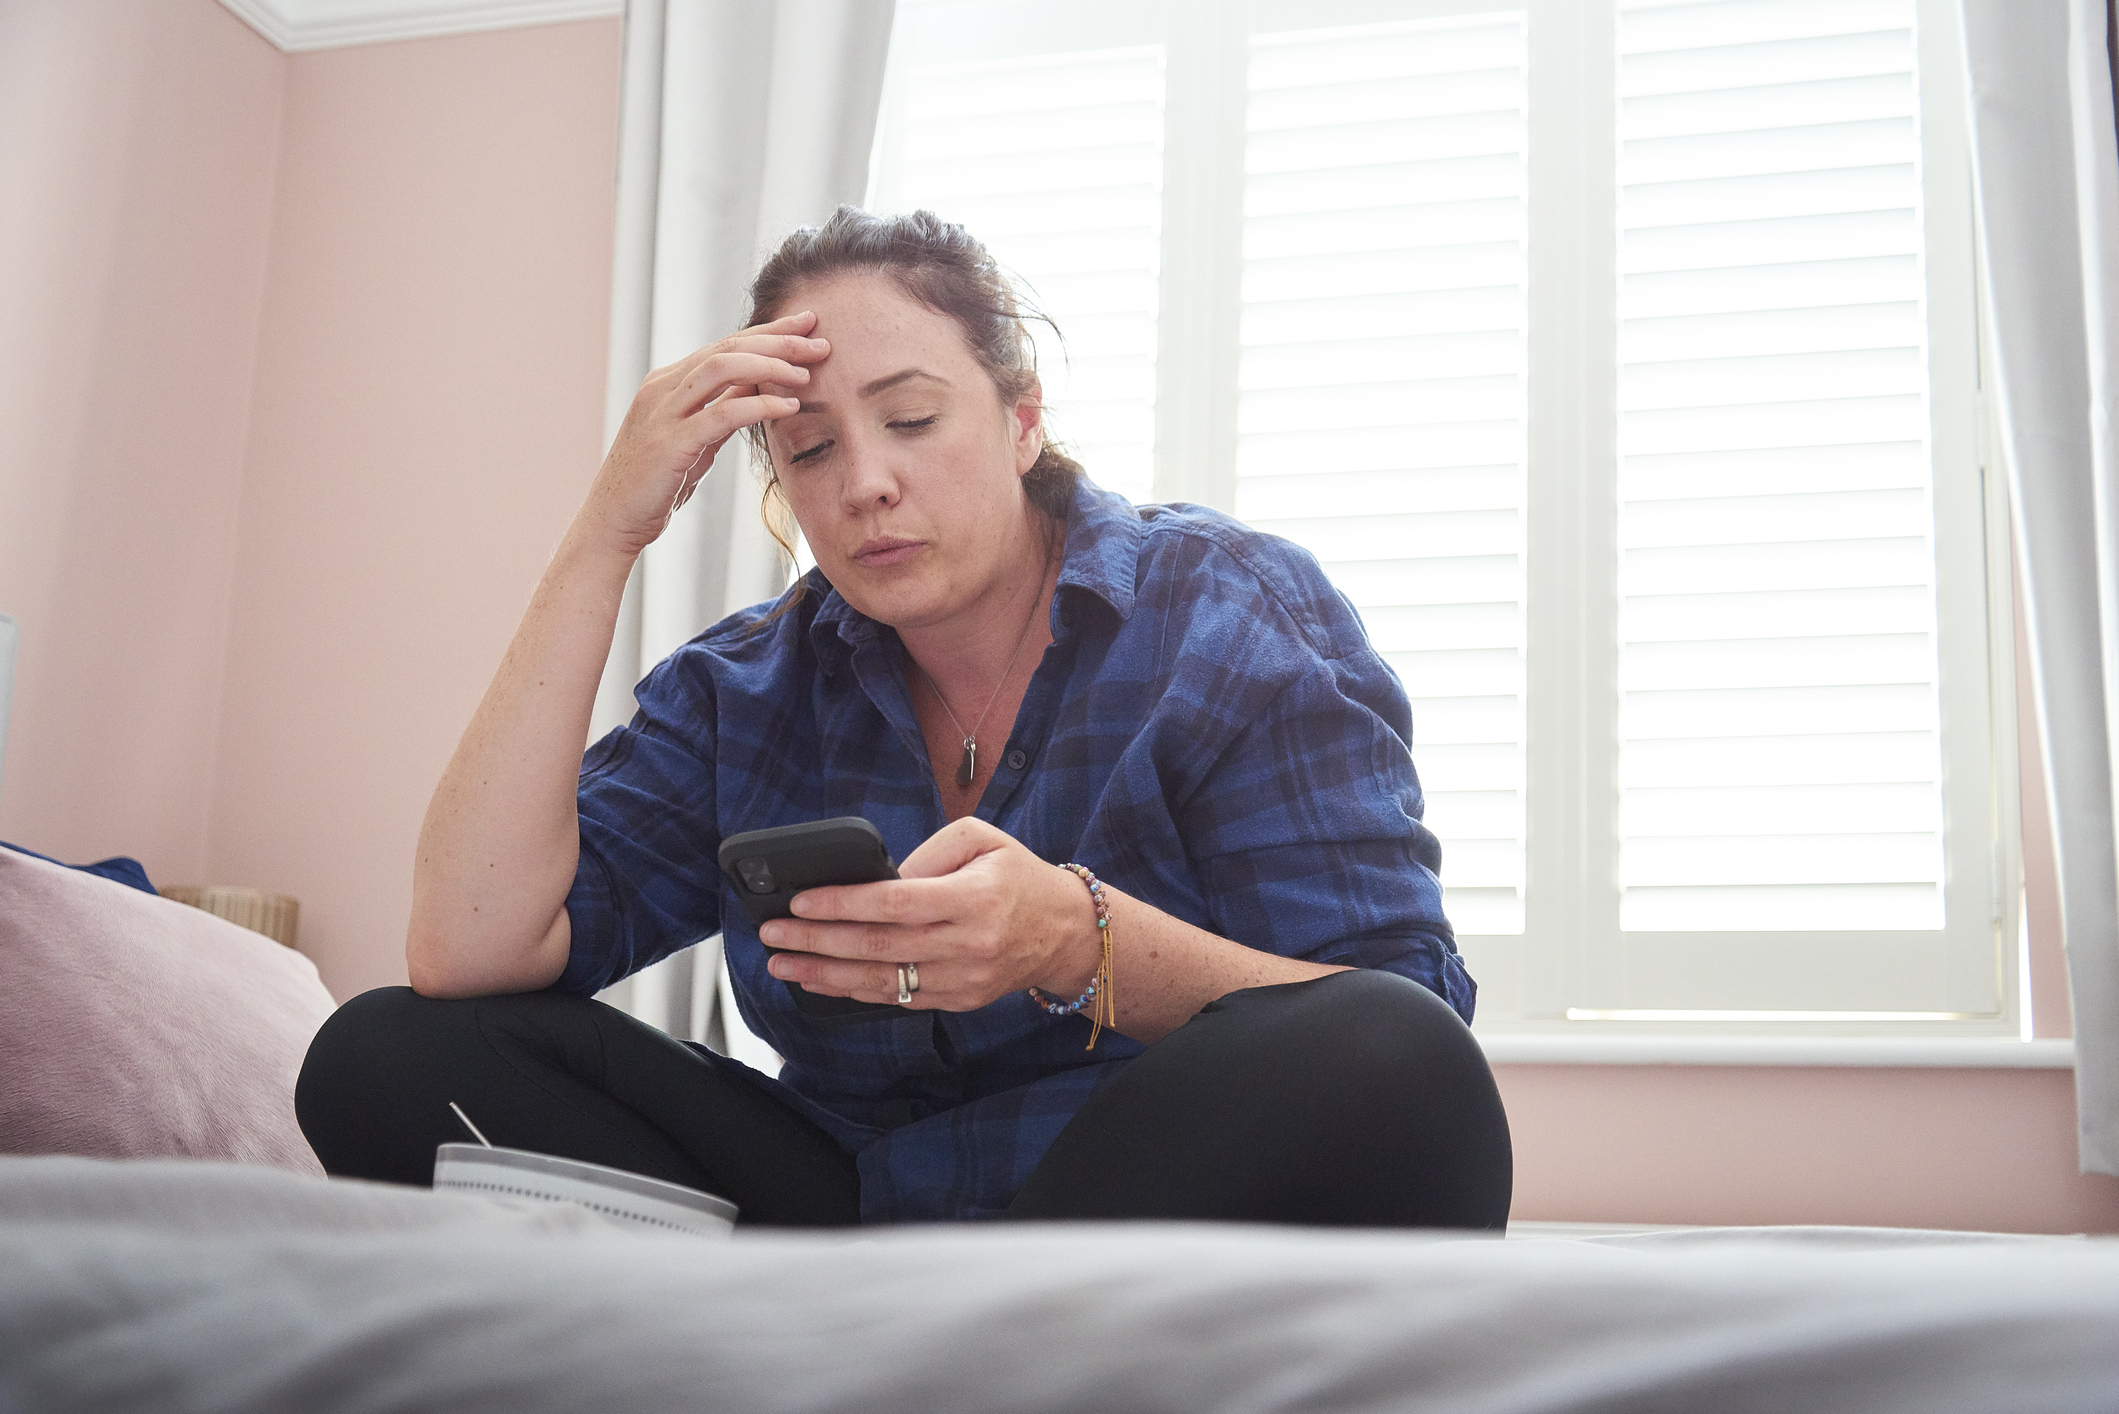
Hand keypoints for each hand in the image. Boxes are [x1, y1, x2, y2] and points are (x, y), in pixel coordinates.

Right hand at [579, 312, 829, 555]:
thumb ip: (722, 411)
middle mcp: (663, 388)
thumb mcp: (696, 439)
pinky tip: (790, 408)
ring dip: (770, 366)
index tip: (806, 325)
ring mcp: (663, 412)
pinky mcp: (670, 442)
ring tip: (807, 373)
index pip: (725, 345)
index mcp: (668, 383)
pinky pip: (721, 413)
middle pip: (727, 348)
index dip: (768, 333)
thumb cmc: (655, 484)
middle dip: (777, 341)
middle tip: (820, 341)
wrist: (612, 521)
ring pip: (721, 368)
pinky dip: (759, 406)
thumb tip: (759, 388)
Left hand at [758, 818, 1099, 1010]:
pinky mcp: (958, 1000)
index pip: (896, 903)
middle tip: (773, 933)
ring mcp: (962, 979)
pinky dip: (854, 991)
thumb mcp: (982, 839)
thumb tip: (879, 877)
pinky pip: (897, 999)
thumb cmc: (1018, 877)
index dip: (844, 904)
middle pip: (879, 946)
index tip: (801, 901)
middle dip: (818, 941)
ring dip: (825, 974)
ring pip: (882, 982)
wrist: (1065, 933)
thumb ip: (930, 851)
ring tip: (783, 963)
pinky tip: (821, 980)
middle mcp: (968, 944)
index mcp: (974, 898)